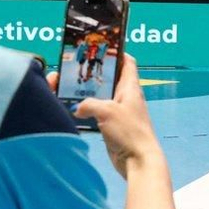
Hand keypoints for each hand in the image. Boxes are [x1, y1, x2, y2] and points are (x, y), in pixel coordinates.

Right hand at [73, 55, 163, 176]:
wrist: (138, 161)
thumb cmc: (129, 132)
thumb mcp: (107, 112)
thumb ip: (89, 104)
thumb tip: (78, 108)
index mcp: (130, 88)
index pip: (128, 62)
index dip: (117, 53)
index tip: (103, 48)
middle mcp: (126, 98)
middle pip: (110, 79)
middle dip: (94, 74)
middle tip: (77, 69)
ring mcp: (120, 113)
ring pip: (102, 97)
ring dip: (88, 94)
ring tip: (70, 88)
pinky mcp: (113, 127)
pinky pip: (98, 114)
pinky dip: (87, 111)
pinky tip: (74, 112)